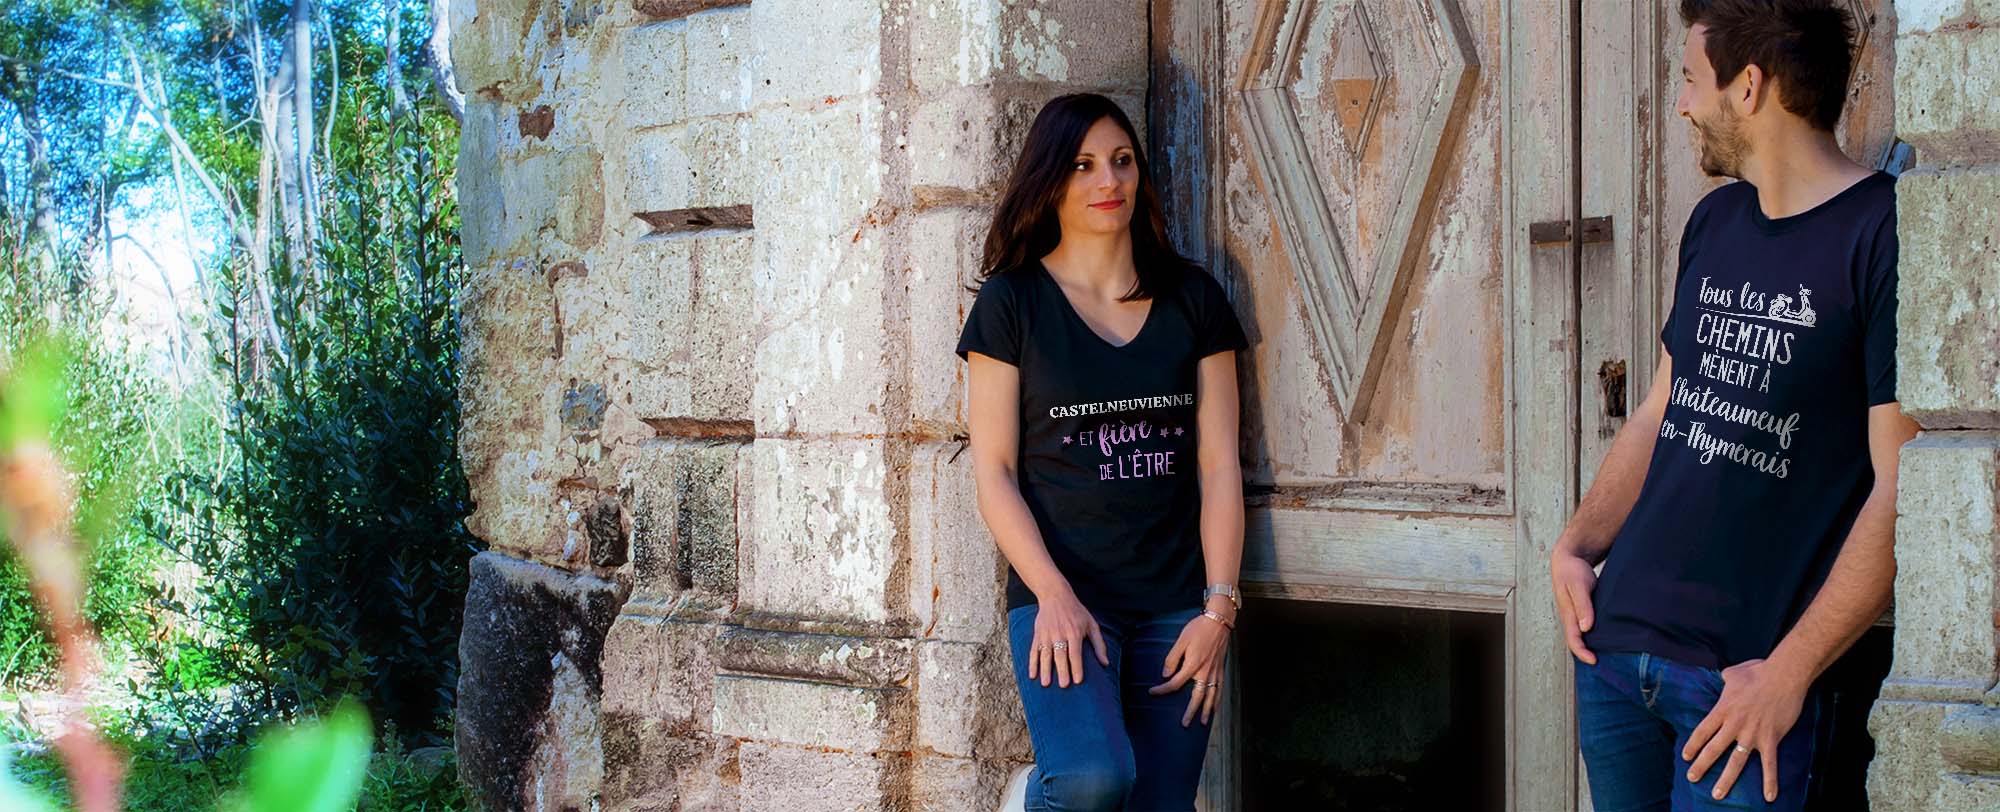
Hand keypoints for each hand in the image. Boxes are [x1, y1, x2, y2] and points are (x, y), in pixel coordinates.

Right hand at [1028, 589, 1108, 687]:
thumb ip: (1099, 644)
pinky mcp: (1038, 634)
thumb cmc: (1077, 612)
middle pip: (1060, 655)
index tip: (1078, 680)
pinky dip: (1032, 663)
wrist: (1055, 595)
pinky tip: (1032, 675)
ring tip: (1046, 684)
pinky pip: (1034, 650)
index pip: (1075, 653)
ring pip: (1045, 654)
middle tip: (1063, 686)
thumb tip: (1105, 664)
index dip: (1077, 667)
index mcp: (1074, 632)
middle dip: (1062, 671)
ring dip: (1045, 670)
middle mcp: (1059, 634)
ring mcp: (1047, 635)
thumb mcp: (1091, 624)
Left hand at [1147, 599, 1232, 726]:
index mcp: (1193, 665)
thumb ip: (1172, 658)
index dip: (1162, 689)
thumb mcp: (1181, 640)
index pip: (1175, 683)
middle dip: (1190, 712)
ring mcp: (1215, 672)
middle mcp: (1205, 672)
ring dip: (1206, 710)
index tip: (1152, 692)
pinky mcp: (1221, 669)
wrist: (1219, 621)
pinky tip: (1214, 707)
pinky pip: (1220, 689)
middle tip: (1184, 724)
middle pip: (1197, 697)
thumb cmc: (1199, 628)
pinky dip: (1217, 700)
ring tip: (1202, 722)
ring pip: (1211, 696)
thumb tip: (1165, 674)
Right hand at [1550, 548, 1598, 664]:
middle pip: (1577, 642)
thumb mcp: (1578, 585)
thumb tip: (1585, 627)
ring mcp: (1576, 614)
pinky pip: (1587, 627)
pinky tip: (1608, 636)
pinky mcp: (1583, 610)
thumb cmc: (1572, 570)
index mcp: (1568, 614)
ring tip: (1609, 655)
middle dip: (1587, 655)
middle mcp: (1571, 617)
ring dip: (1592, 646)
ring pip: (1582, 635)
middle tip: (1605, 665)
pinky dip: (1595, 635)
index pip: (1573, 640)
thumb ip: (1582, 605)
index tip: (1595, 661)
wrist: (1569, 558)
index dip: (1582, 653)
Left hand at [1681, 658, 1809, 802]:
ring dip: (1726, 780)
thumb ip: (1725, 679)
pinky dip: (1769, 781)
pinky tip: (1769, 796)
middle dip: (1701, 766)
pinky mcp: (1771, 738)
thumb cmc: (1758, 672)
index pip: (1702, 731)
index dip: (1693, 745)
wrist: (1784, 675)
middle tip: (1692, 778)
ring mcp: (1752, 733)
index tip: (1686, 757)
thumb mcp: (1733, 673)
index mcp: (1723, 709)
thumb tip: (1723, 678)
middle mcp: (1734, 724)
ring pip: (1736, 761)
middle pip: (1714, 749)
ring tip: (1717, 794)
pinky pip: (1770, 764)